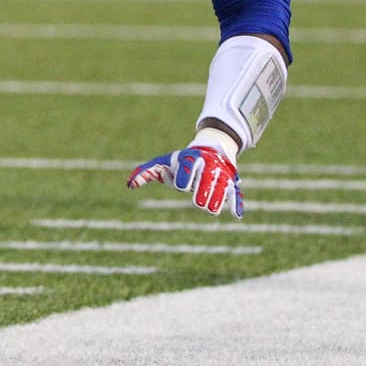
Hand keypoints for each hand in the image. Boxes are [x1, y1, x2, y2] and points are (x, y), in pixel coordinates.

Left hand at [127, 144, 243, 218]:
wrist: (210, 150)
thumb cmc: (181, 162)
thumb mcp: (164, 163)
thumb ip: (146, 173)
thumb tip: (129, 185)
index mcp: (190, 159)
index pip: (189, 168)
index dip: (185, 177)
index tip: (181, 186)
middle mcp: (207, 166)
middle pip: (207, 179)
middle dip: (203, 191)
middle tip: (198, 202)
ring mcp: (221, 175)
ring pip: (222, 188)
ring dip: (217, 199)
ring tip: (211, 209)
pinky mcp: (231, 184)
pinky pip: (235, 193)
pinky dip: (236, 203)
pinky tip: (236, 215)